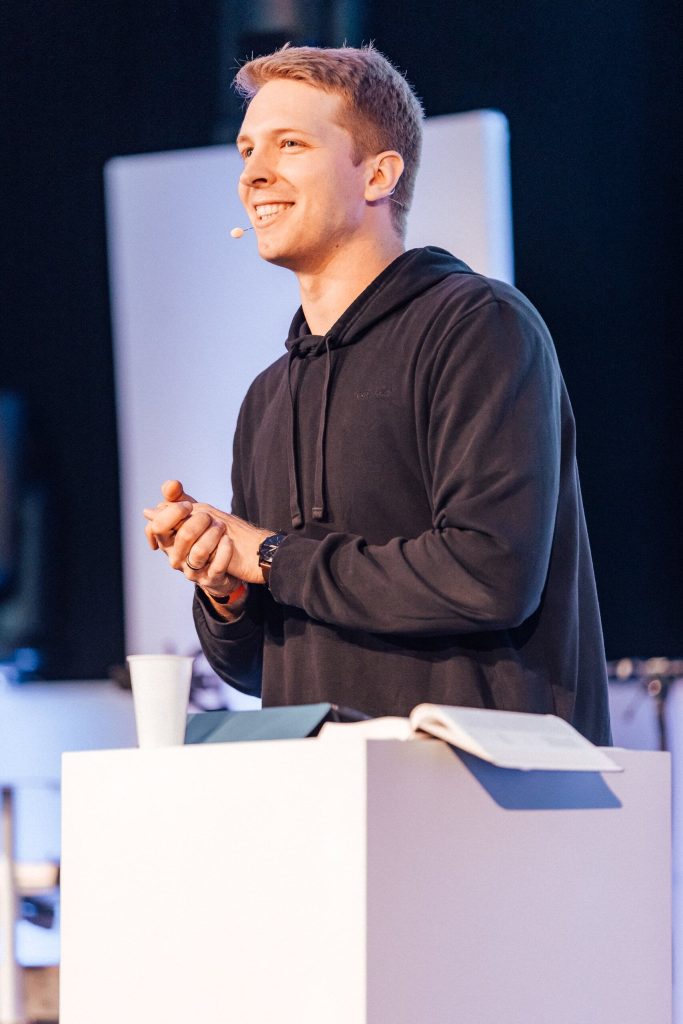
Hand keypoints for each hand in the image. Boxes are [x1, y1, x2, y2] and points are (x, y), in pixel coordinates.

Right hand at [143, 479, 272, 589]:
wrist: (228, 560)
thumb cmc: (204, 534)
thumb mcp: (192, 514)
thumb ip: (180, 499)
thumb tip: (170, 485)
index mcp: (166, 541)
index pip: (158, 527)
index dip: (174, 512)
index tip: (189, 505)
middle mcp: (175, 558)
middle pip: (183, 535)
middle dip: (201, 520)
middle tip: (211, 517)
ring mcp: (192, 571)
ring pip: (199, 552)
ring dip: (214, 534)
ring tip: (222, 527)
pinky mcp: (210, 579)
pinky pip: (217, 565)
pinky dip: (225, 550)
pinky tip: (228, 541)